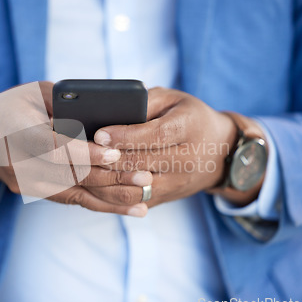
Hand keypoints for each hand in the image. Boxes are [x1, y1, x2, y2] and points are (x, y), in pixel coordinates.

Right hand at [0, 81, 150, 216]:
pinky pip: (73, 201)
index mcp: (14, 129)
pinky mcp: (36, 193)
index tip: (115, 154)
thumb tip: (108, 117)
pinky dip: (104, 206)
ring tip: (143, 197)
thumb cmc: (16, 105)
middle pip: (68, 176)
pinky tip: (131, 209)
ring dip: (111, 198)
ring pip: (74, 194)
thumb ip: (66, 104)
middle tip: (144, 177)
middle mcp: (17, 162)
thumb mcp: (36, 92)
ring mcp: (25, 183)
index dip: (84, 153)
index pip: (52, 147)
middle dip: (109, 179)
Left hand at [88, 87, 259, 207]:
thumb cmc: (188, 118)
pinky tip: (94, 185)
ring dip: (108, 181)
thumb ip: (145, 101)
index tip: (100, 134)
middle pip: (143, 163)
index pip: (156, 135)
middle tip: (82, 152)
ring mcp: (178, 184)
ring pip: (137, 187)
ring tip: (84, 169)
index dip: (126, 136)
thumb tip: (111, 108)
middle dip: (110, 159)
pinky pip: (136, 201)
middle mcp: (187, 160)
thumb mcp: (173, 100)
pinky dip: (113, 195)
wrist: (220, 152)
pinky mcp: (167, 198)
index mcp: (189, 128)